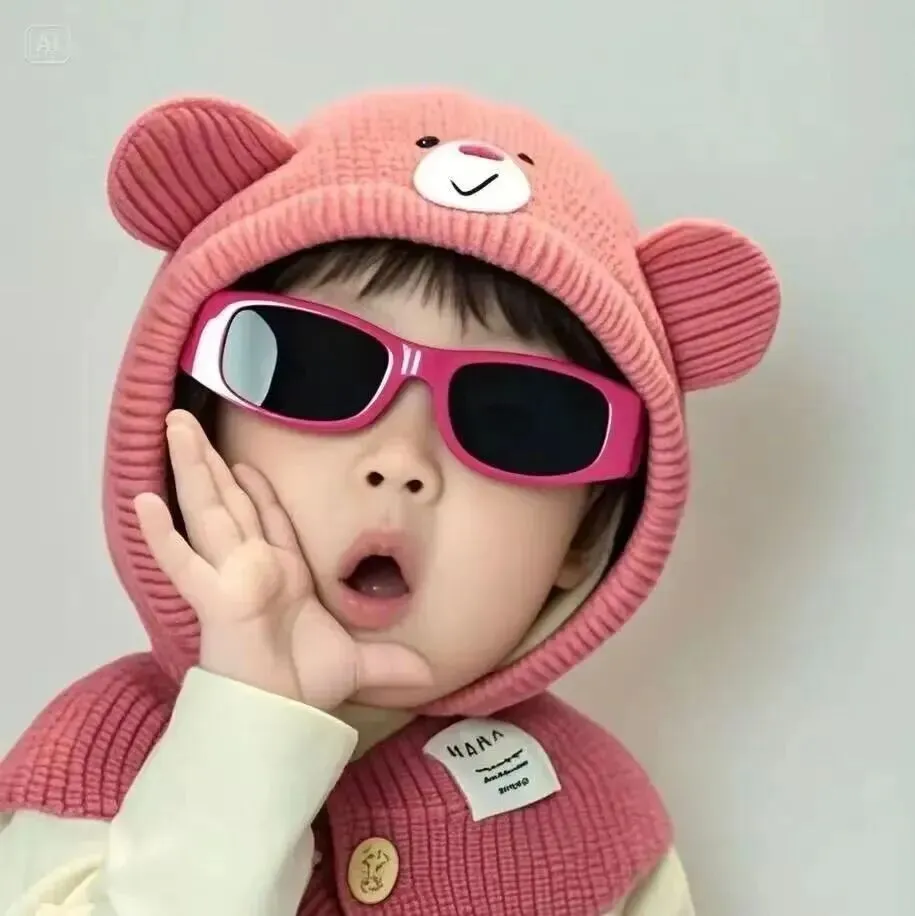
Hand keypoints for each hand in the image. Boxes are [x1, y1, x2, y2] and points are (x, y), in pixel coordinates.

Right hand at [133, 409, 432, 710]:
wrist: (284, 720)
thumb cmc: (306, 690)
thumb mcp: (358, 666)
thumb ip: (389, 660)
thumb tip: (428, 670)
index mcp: (281, 573)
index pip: (267, 516)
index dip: (256, 486)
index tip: (242, 458)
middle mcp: (252, 566)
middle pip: (229, 500)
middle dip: (211, 459)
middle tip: (190, 419)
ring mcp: (230, 578)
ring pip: (208, 511)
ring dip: (191, 468)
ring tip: (174, 425)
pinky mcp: (214, 599)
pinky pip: (183, 561)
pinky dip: (162, 534)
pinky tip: (145, 502)